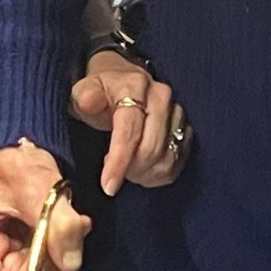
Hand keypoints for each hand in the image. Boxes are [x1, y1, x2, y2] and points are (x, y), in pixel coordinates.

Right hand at [0, 139, 89, 270]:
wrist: (15, 147)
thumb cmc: (12, 161)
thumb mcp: (39, 186)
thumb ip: (58, 224)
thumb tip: (70, 263)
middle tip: (67, 251)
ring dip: (53, 261)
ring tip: (70, 231)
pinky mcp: (9, 247)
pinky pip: (33, 263)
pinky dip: (53, 251)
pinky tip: (65, 229)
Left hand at [70, 50, 190, 194]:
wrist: (123, 83)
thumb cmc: (101, 93)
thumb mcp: (84, 91)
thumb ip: (85, 97)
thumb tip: (89, 101)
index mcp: (135, 86)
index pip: (130, 130)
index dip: (120, 161)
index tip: (108, 186)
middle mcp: (161, 97)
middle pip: (151, 149)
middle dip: (130, 169)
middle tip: (112, 173)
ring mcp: (177, 113)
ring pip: (166, 159)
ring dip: (144, 173)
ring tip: (126, 169)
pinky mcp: (186, 129)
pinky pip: (176, 163)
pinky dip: (157, 174)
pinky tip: (141, 170)